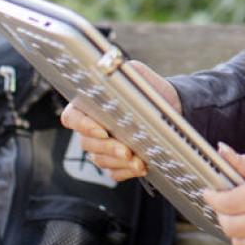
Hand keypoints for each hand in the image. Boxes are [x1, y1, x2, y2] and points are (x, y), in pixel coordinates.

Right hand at [59, 60, 180, 180]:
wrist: (172, 106)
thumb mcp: (137, 75)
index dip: (83, 125)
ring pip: (100, 159)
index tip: (102, 130)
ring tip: (139, 161)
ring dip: (119, 162)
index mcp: (90, 105)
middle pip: (87, 143)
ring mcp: (101, 147)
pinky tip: (141, 167)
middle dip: (108, 148)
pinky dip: (127, 171)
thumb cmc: (150, 89)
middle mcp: (91, 128)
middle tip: (126, 150)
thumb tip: (113, 72)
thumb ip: (123, 74)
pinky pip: (113, 172)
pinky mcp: (114, 163)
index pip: (72, 117)